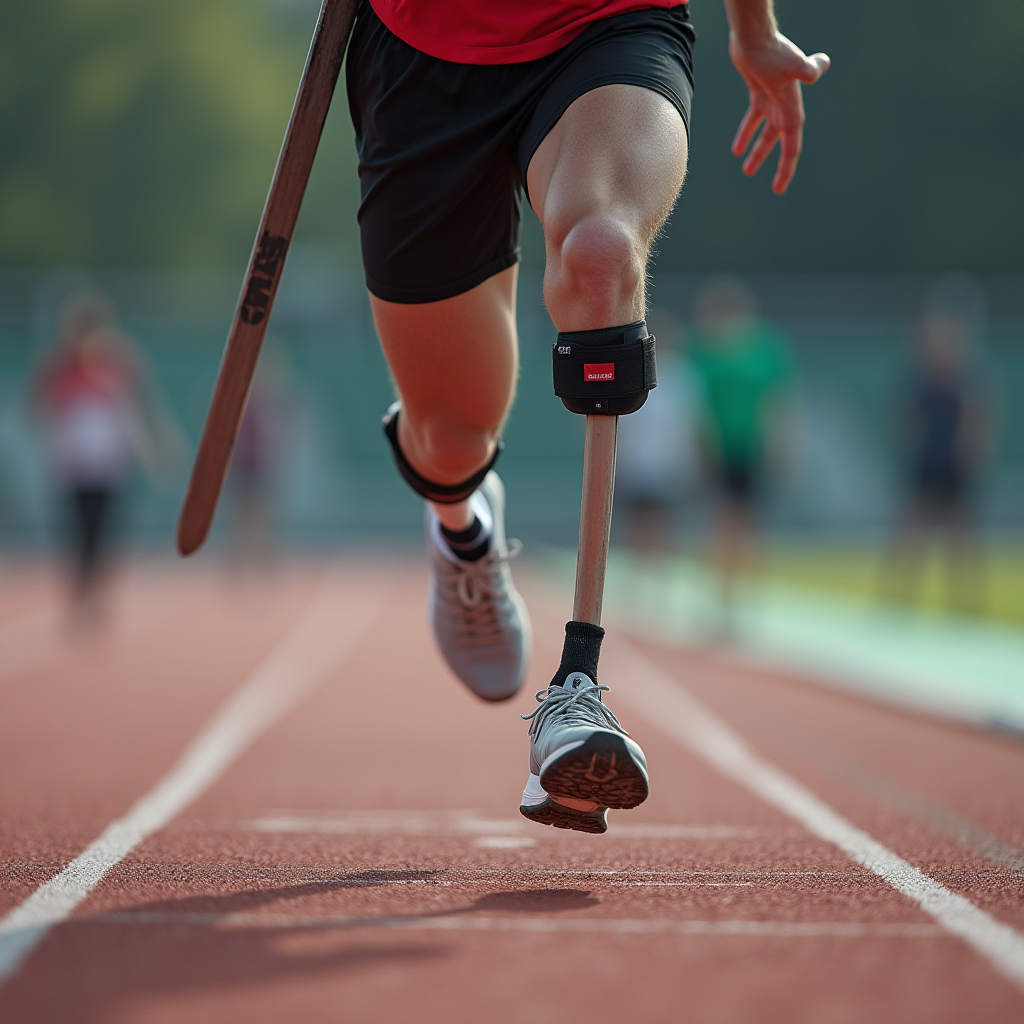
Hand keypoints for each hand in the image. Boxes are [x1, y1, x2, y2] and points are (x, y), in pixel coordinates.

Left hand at [729, 33, 829, 193]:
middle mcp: (785, 108)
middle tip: (774, 188)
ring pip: (766, 134)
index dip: (787, 168)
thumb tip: (817, 69)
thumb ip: (806, 69)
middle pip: (781, 144)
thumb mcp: (791, 64)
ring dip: (758, 152)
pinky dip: (746, 134)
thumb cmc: (774, 51)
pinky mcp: (759, 93)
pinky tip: (736, 149)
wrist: (755, 36)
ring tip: (747, 171)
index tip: (779, 188)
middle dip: (778, 166)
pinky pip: (753, 120)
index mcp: (792, 110)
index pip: (792, 146)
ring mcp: (772, 101)